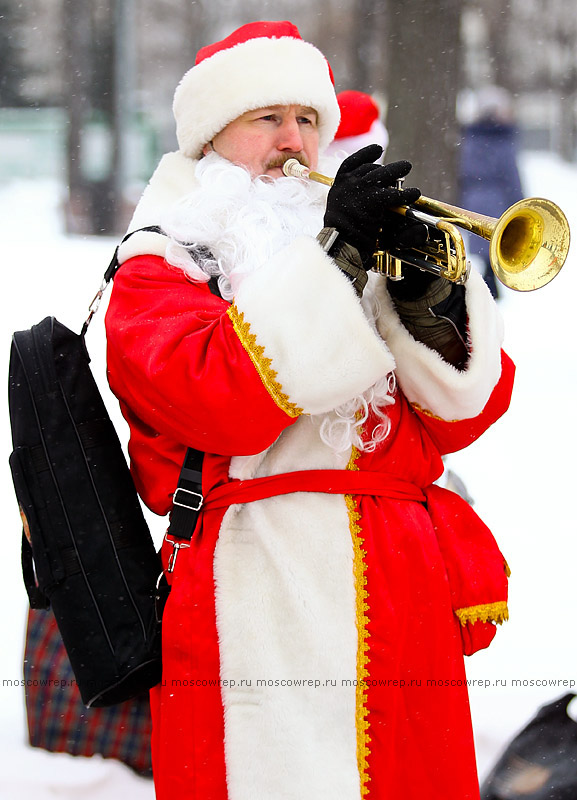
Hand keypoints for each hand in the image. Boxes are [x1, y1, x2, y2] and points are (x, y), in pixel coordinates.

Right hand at [324, 144, 422, 265]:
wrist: (340, 244)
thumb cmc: (341, 235)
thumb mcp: (339, 212)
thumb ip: (351, 201)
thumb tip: (366, 201)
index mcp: (337, 186)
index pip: (352, 163)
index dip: (365, 155)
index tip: (377, 150)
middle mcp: (347, 184)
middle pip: (370, 169)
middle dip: (385, 168)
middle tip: (399, 166)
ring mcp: (360, 189)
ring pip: (383, 174)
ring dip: (397, 170)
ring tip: (407, 167)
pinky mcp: (373, 199)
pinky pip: (394, 194)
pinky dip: (406, 194)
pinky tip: (414, 193)